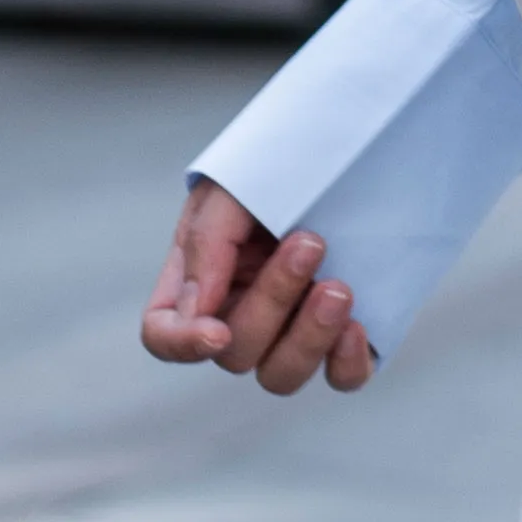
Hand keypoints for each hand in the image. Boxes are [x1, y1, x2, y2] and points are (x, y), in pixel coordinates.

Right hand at [140, 175, 378, 393]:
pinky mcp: (342, 339)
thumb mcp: (232, 186)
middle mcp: (239, 314)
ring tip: (338, 287)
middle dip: (271, 302)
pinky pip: (342, 377)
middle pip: (234, 353)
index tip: (216, 330)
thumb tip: (197, 312)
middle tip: (310, 243)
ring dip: (308, 337)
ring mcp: (291, 332)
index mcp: (198, 278)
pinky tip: (357, 324)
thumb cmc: (282, 162)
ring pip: (282, 375)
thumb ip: (207, 241)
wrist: (353, 144)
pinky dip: (346, 362)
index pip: (164, 333)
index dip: (181, 344)